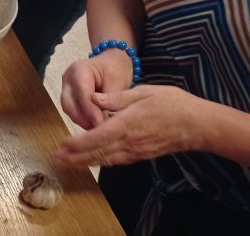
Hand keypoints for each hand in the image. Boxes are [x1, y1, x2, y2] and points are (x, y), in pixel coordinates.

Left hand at [54, 84, 201, 167]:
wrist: (198, 125)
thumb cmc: (172, 104)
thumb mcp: (144, 92)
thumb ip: (117, 97)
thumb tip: (94, 98)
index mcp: (127, 124)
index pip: (98, 137)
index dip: (79, 143)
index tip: (63, 145)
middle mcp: (130, 142)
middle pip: (98, 153)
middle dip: (76, 157)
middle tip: (57, 159)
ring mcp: (136, 151)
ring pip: (107, 159)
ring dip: (86, 161)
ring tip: (68, 162)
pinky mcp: (141, 154)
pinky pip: (117, 160)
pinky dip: (102, 161)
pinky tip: (92, 160)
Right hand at [59, 52, 134, 129]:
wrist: (111, 63)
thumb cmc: (115, 69)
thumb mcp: (117, 81)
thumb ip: (111, 101)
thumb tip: (106, 122)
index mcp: (79, 70)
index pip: (82, 94)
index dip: (91, 111)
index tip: (102, 126)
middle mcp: (68, 79)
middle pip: (69, 103)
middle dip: (83, 119)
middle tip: (99, 132)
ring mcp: (66, 88)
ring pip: (68, 110)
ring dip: (82, 121)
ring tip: (98, 131)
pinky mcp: (69, 97)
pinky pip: (72, 112)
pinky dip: (83, 120)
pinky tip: (94, 126)